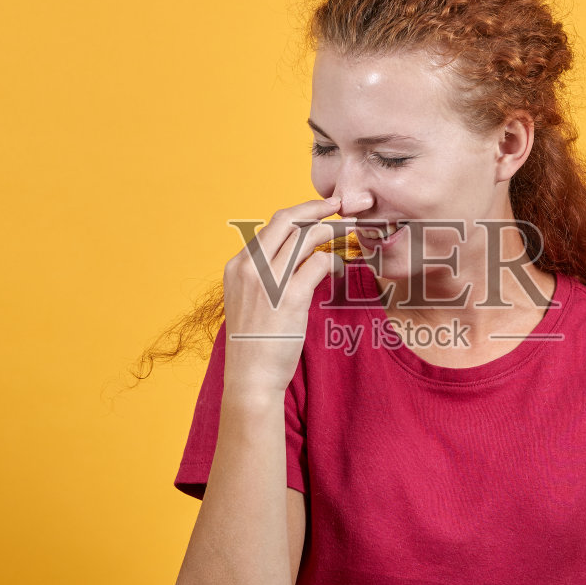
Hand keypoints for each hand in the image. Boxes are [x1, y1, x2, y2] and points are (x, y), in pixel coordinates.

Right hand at [222, 196, 351, 396]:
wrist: (250, 377)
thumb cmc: (254, 344)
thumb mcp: (248, 301)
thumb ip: (264, 277)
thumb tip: (295, 258)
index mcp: (237, 266)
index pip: (271, 226)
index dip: (299, 213)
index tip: (319, 210)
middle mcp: (249, 267)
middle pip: (286, 220)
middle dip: (316, 208)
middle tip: (338, 207)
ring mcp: (269, 281)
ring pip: (305, 236)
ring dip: (331, 229)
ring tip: (348, 230)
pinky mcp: (290, 297)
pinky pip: (318, 262)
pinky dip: (333, 260)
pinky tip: (339, 266)